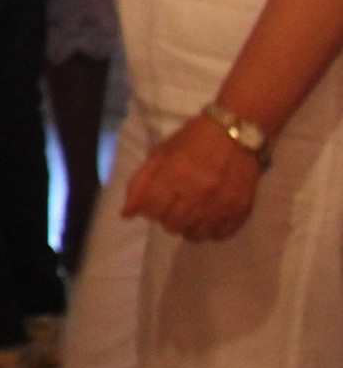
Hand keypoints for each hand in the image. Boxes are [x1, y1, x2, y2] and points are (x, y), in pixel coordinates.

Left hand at [122, 113, 262, 241]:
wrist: (237, 132)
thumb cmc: (193, 140)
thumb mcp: (161, 153)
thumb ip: (140, 183)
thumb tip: (126, 214)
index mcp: (175, 174)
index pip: (152, 209)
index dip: (148, 209)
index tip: (154, 202)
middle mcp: (198, 192)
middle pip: (172, 224)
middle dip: (166, 217)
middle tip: (172, 206)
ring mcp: (221, 203)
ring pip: (195, 234)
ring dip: (187, 227)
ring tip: (189, 213)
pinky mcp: (240, 209)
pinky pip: (220, 234)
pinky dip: (210, 231)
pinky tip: (208, 218)